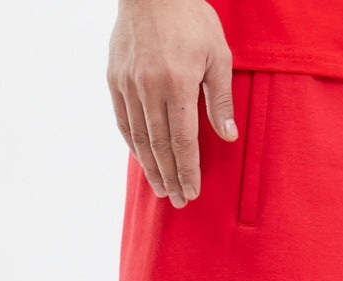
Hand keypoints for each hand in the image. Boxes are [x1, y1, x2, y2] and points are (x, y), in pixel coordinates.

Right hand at [107, 0, 236, 206]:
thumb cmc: (191, 18)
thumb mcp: (217, 54)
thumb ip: (220, 98)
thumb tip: (228, 136)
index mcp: (177, 83)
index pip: (183, 141)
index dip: (188, 170)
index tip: (193, 191)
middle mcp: (149, 87)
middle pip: (160, 146)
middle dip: (171, 177)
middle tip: (179, 200)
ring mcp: (128, 84)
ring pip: (140, 138)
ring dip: (151, 168)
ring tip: (162, 189)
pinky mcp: (115, 79)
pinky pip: (124, 121)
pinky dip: (134, 145)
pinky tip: (143, 161)